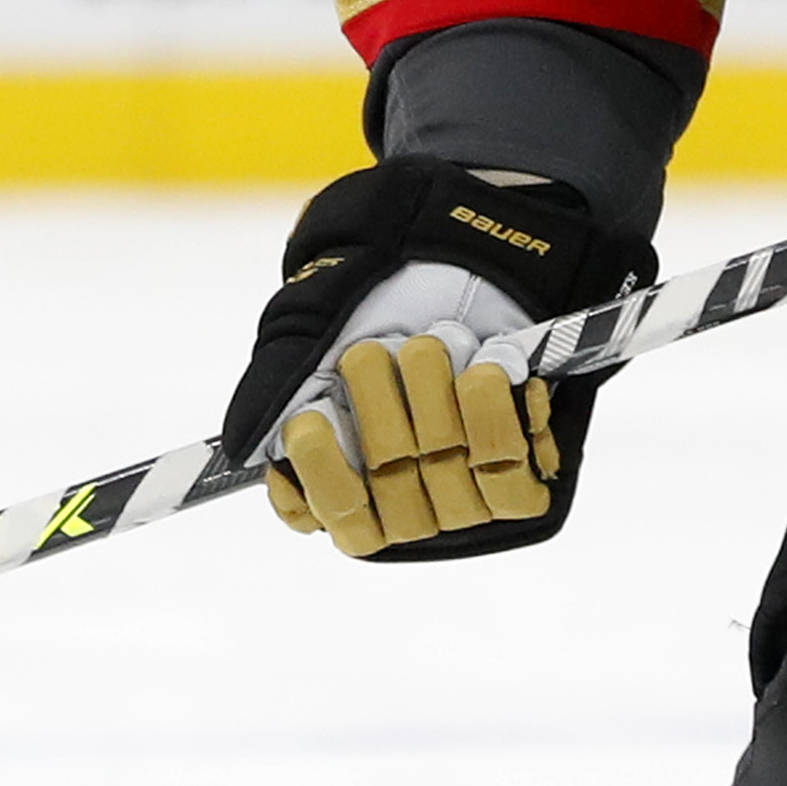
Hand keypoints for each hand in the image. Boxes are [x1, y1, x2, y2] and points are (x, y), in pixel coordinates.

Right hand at [263, 260, 566, 549]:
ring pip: (449, 472)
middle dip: (379, 409)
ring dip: (434, 394)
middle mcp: (415, 503)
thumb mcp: (310, 338)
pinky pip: (511, 475)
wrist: (462, 263)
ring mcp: (473, 493)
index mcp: (357, 490)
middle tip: (373, 352)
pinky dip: (492, 413)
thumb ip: (277, 390)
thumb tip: (258, 447)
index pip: (346, 522)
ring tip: (428, 346)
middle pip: (396, 490)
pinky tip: (483, 370)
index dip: (325, 477)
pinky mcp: (528, 473)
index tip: (307, 422)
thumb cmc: (378, 309)